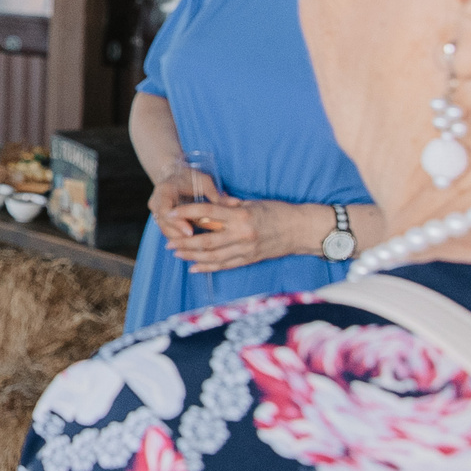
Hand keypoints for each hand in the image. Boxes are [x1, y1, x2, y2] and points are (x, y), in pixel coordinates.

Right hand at [149, 166, 233, 243]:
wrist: (173, 173)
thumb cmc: (190, 176)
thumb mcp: (203, 181)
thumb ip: (215, 194)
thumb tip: (235, 203)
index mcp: (165, 189)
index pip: (166, 210)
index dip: (177, 223)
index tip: (191, 232)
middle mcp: (156, 201)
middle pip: (164, 224)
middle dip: (179, 237)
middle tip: (196, 247)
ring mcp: (155, 210)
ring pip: (165, 230)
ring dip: (179, 241)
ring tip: (195, 250)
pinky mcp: (159, 217)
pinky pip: (167, 231)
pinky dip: (178, 239)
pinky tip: (191, 247)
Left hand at [167, 200, 311, 272]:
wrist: (302, 230)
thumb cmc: (279, 212)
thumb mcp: (253, 203)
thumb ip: (230, 206)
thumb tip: (209, 205)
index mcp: (241, 216)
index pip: (207, 213)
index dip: (187, 213)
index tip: (172, 213)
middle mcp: (241, 235)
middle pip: (205, 241)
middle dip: (184, 242)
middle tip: (168, 241)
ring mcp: (245, 250)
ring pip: (212, 256)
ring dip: (192, 256)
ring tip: (177, 253)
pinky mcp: (250, 260)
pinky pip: (225, 265)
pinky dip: (208, 267)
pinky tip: (194, 267)